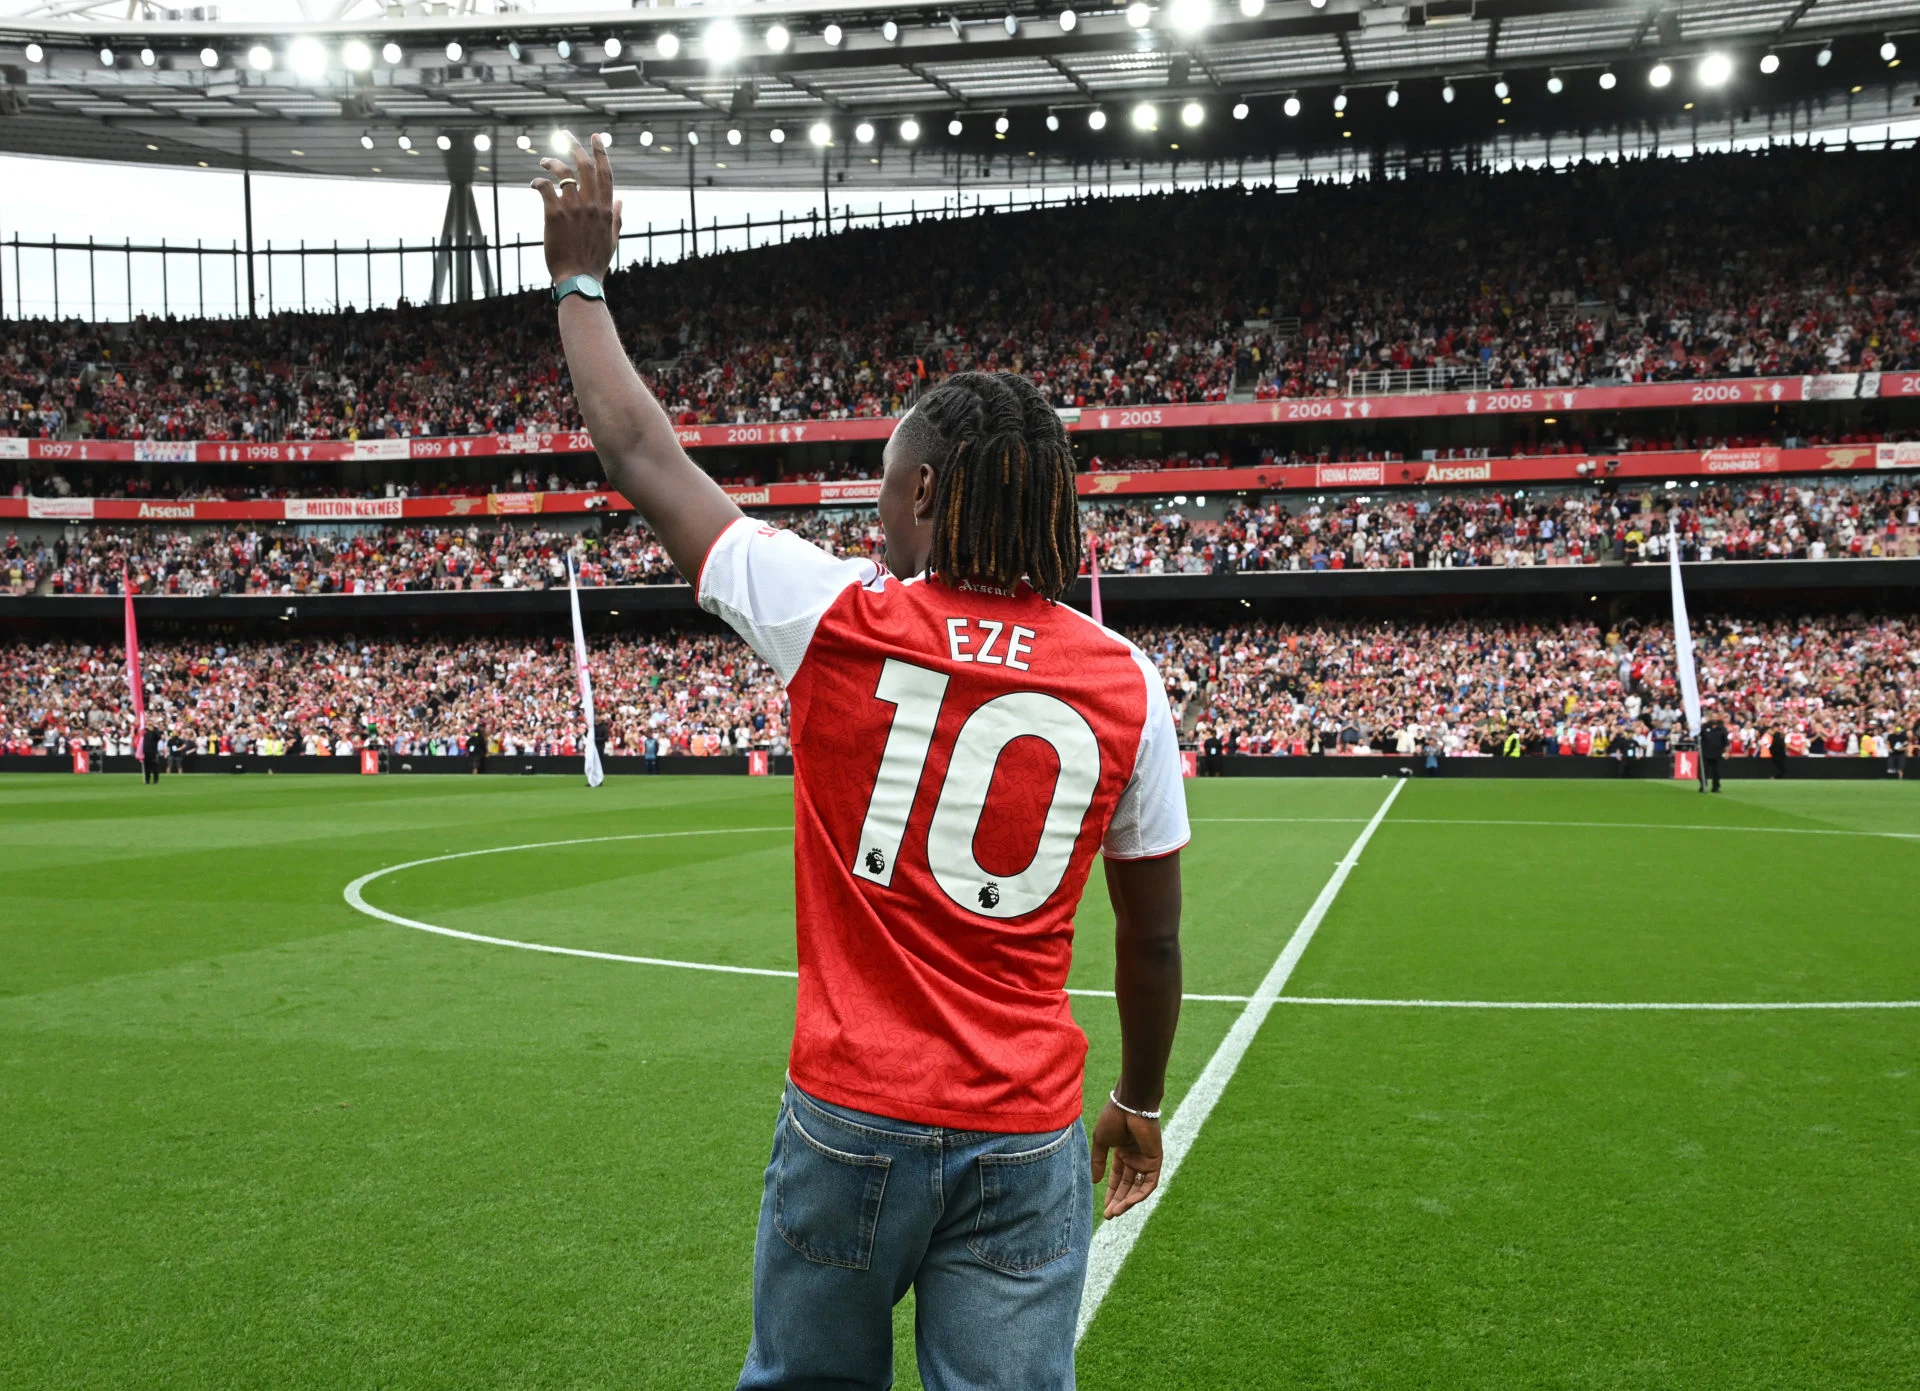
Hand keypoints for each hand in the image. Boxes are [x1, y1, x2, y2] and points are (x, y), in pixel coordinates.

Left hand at [532, 131, 622, 284]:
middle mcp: (591, 205)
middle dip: (575, 146)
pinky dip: (538, 182)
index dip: (601, 152)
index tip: (596, 137)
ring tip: (543, 161)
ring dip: (552, 162)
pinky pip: (545, 188)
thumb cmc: (594, 263)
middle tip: (565, 135)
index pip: (605, 173)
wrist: (578, 280)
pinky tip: (534, 183)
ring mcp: (573, 209)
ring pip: (563, 174)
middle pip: (584, 166)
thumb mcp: (611, 240)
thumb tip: (621, 201)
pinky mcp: (554, 215)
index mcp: (605, 209)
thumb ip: (616, 218)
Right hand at [1090, 1098, 1163, 1219]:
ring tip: (1116, 1212)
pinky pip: (1149, 1182)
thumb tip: (1095, 1182)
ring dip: (1127, 1201)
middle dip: (1118, 1201)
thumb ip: (1098, 1162)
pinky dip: (1140, 1194)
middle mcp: (1135, 1158)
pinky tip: (1128, 1203)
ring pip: (1138, 1187)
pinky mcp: (1155, 1160)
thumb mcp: (1101, 1142)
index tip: (1104, 1208)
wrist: (1129, 1105)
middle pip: (1127, 1186)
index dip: (1111, 1193)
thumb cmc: (1113, 1118)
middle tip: (1109, 1216)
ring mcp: (1145, 1160)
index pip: (1117, 1178)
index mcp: (1122, 1152)